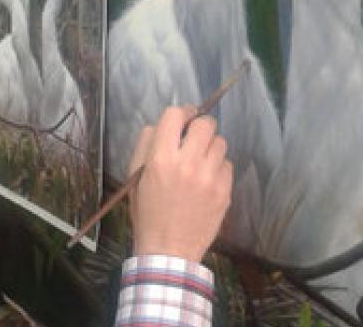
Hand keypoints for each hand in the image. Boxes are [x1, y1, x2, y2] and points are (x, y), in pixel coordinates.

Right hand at [127, 106, 232, 261]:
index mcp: (161, 159)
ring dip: (210, 147)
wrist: (168, 250)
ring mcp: (210, 178)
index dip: (180, 113)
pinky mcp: (225, 191)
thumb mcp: (135, 177)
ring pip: (220, 143)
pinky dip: (218, 167)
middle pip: (205, 124)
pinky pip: (227, 164)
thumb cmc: (147, 213)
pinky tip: (207, 180)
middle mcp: (188, 163)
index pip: (175, 115)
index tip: (183, 119)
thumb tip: (161, 125)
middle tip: (194, 138)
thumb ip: (145, 146)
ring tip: (200, 162)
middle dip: (199, 127)